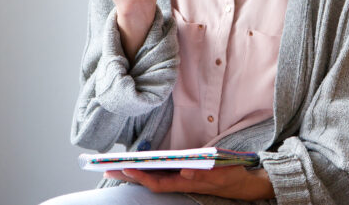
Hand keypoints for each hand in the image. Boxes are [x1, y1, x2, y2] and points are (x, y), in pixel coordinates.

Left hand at [104, 165, 274, 200]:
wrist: (241, 183)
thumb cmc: (230, 176)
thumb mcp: (221, 173)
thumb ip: (203, 174)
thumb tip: (184, 171)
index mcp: (186, 183)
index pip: (158, 182)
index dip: (141, 177)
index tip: (127, 168)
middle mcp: (179, 182)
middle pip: (150, 180)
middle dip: (130, 175)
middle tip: (108, 168)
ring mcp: (180, 179)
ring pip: (153, 177)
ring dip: (136, 172)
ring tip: (118, 165)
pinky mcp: (183, 175)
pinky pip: (161, 173)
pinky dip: (148, 169)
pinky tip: (139, 164)